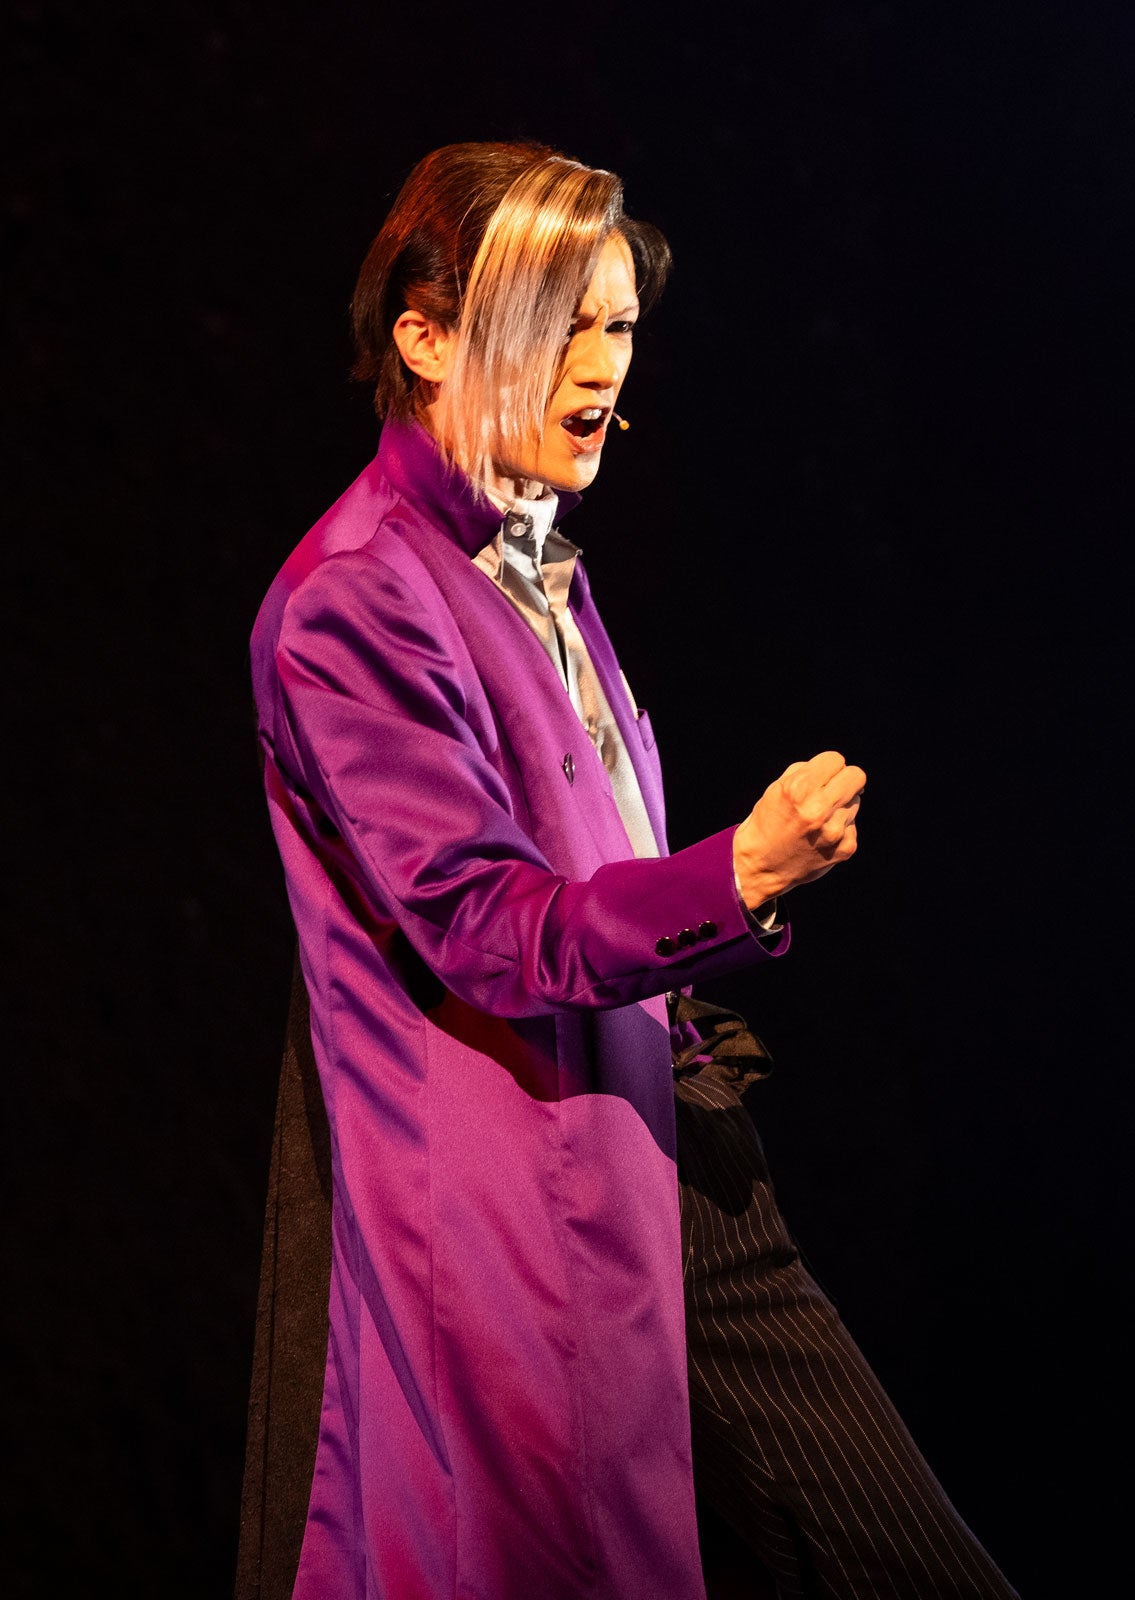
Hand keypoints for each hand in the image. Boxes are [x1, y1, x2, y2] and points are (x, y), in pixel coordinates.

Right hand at [733, 751, 864, 909]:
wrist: (761, 866)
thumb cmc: (768, 821)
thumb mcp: (777, 788)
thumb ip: (807, 771)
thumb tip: (840, 768)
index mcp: (798, 789)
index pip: (836, 760)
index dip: (827, 767)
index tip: (821, 776)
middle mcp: (818, 809)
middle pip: (856, 776)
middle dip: (845, 779)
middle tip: (832, 790)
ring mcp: (834, 831)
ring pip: (855, 801)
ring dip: (840, 806)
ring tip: (818, 819)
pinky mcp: (845, 849)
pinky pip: (852, 825)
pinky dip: (839, 828)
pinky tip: (820, 836)